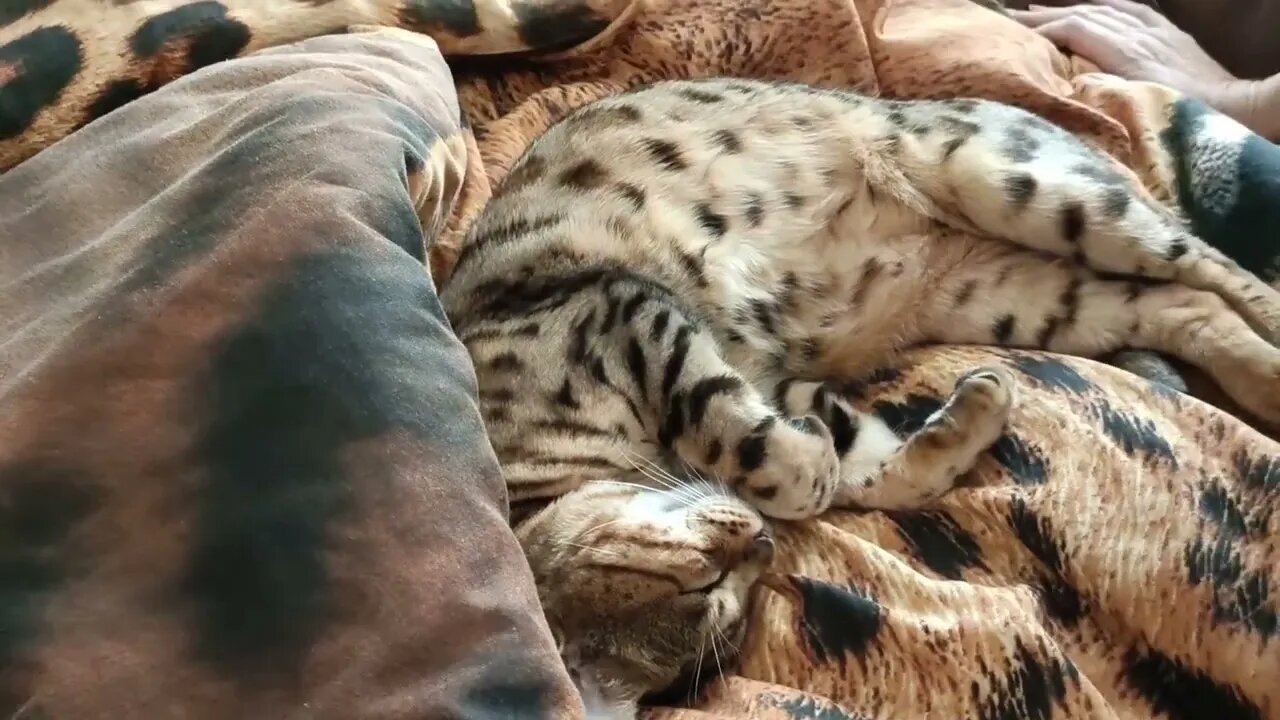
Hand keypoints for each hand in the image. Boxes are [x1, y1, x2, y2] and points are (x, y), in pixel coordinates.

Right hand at [1010, 0, 1238, 101]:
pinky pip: (1130, 9)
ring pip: (1103, 8)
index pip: (1073, 29)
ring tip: (1037, 10)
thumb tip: (1059, 82)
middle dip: (1044, 15)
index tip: (1009, 36)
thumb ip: (1095, 88)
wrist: (1232, 108)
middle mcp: (1137, 32)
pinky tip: (1090, 9)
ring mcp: (1154, 30)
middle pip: (1083, 13)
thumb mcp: (1130, 105)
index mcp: (1125, 50)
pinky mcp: (1168, 33)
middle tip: (1009, 18)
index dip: (1039, 31)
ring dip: (1067, 8)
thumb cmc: (1180, 116)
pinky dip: (1102, 6)